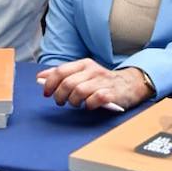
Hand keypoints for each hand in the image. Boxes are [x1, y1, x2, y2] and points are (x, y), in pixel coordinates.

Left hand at [36, 60, 152, 111]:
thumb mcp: (83, 73)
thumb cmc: (102, 81)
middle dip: (60, 95)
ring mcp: (103, 81)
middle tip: (61, 102)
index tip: (46, 93)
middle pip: (67, 83)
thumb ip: (63, 74)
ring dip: (73, 101)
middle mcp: (93, 70)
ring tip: (75, 104)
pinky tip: (89, 106)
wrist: (130, 84)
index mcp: (84, 64)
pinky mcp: (112, 93)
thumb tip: (41, 77)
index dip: (49, 83)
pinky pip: (95, 99)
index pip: (60, 71)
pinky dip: (89, 105)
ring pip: (79, 91)